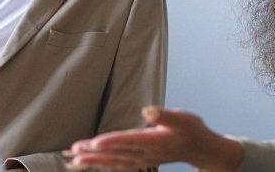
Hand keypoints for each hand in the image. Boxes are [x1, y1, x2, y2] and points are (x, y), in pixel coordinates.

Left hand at [67, 106, 242, 170]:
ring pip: (114, 162)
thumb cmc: (191, 130)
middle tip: (74, 151)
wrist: (200, 149)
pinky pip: (118, 165)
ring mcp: (143, 160)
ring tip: (74, 158)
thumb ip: (165, 115)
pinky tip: (90, 162)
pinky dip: (102, 163)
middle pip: (116, 154)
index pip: (128, 141)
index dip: (111, 142)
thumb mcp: (184, 118)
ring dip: (93, 160)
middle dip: (94, 153)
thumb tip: (147, 110)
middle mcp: (146, 153)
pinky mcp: (141, 161)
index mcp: (155, 141)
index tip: (94, 142)